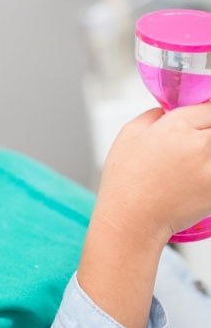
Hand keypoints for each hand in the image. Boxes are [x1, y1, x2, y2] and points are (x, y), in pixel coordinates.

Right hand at [97, 103, 210, 245]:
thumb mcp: (128, 134)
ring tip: (194, 163)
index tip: (202, 121)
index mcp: (176, 126)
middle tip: (197, 146)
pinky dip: (209, 175)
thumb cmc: (125, 180)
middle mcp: (198, 144)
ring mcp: (210, 169)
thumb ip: (152, 115)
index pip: (209, 107)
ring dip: (208, 154)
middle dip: (208, 132)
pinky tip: (196, 180)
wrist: (132, 220)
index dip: (206, 114)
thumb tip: (167, 111)